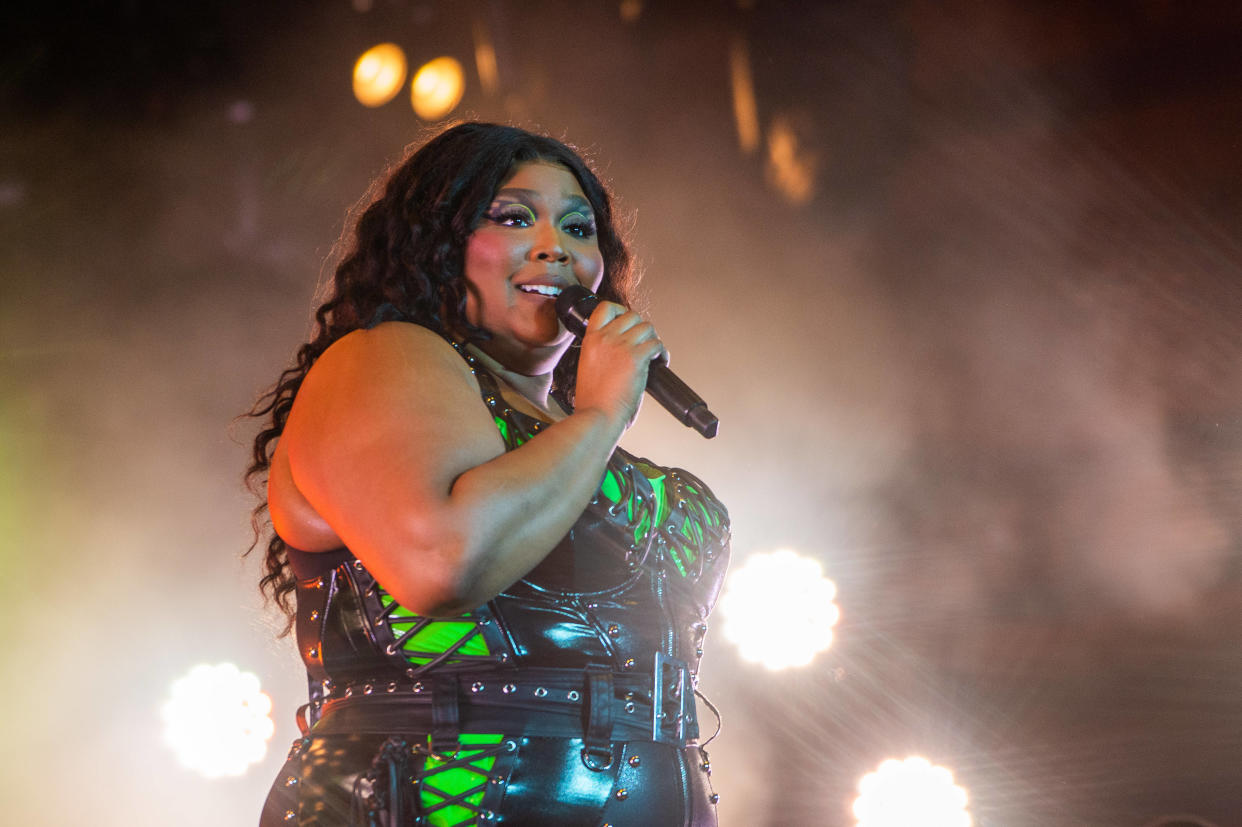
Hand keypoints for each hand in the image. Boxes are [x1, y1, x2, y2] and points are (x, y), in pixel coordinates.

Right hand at [573, 301, 665, 430]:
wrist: (597, 416)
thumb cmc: (593, 400)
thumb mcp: (588, 366)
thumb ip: (601, 351)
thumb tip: (621, 347)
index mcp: (590, 340)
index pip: (605, 307)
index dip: (620, 310)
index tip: (627, 322)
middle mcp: (605, 338)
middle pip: (632, 315)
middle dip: (642, 328)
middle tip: (644, 344)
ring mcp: (621, 346)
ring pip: (648, 328)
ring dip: (653, 340)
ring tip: (653, 355)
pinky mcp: (636, 358)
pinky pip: (657, 344)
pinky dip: (662, 354)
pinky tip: (660, 363)